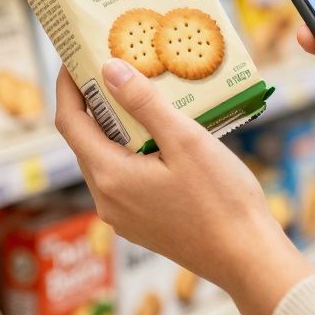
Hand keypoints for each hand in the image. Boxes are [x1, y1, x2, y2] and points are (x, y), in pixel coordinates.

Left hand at [55, 60, 314, 314]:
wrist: (247, 257)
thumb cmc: (222, 200)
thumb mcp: (185, 140)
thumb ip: (143, 103)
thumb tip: (109, 69)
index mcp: (110, 176)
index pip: (69, 121)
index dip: (67, 85)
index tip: (75, 56)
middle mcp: (106, 199)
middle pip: (85, 140)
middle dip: (94, 102)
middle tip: (115, 67)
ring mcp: (122, 216)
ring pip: (106, 159)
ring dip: (116, 127)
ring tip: (141, 97)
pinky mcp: (140, 225)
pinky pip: (124, 178)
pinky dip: (131, 151)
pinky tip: (160, 137)